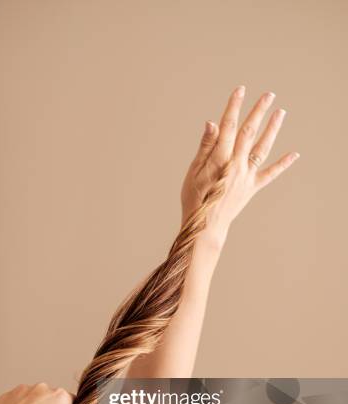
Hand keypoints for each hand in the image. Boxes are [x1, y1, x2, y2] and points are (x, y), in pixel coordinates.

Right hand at [180, 85, 299, 248]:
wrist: (206, 227)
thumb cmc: (195, 199)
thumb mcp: (194, 172)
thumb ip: (205, 147)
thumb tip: (212, 123)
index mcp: (220, 159)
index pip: (228, 127)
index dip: (234, 107)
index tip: (240, 91)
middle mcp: (237, 165)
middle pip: (249, 133)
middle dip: (259, 112)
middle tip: (269, 95)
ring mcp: (246, 177)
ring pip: (262, 148)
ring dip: (272, 129)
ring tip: (281, 113)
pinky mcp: (251, 188)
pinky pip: (270, 174)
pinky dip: (283, 164)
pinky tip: (294, 154)